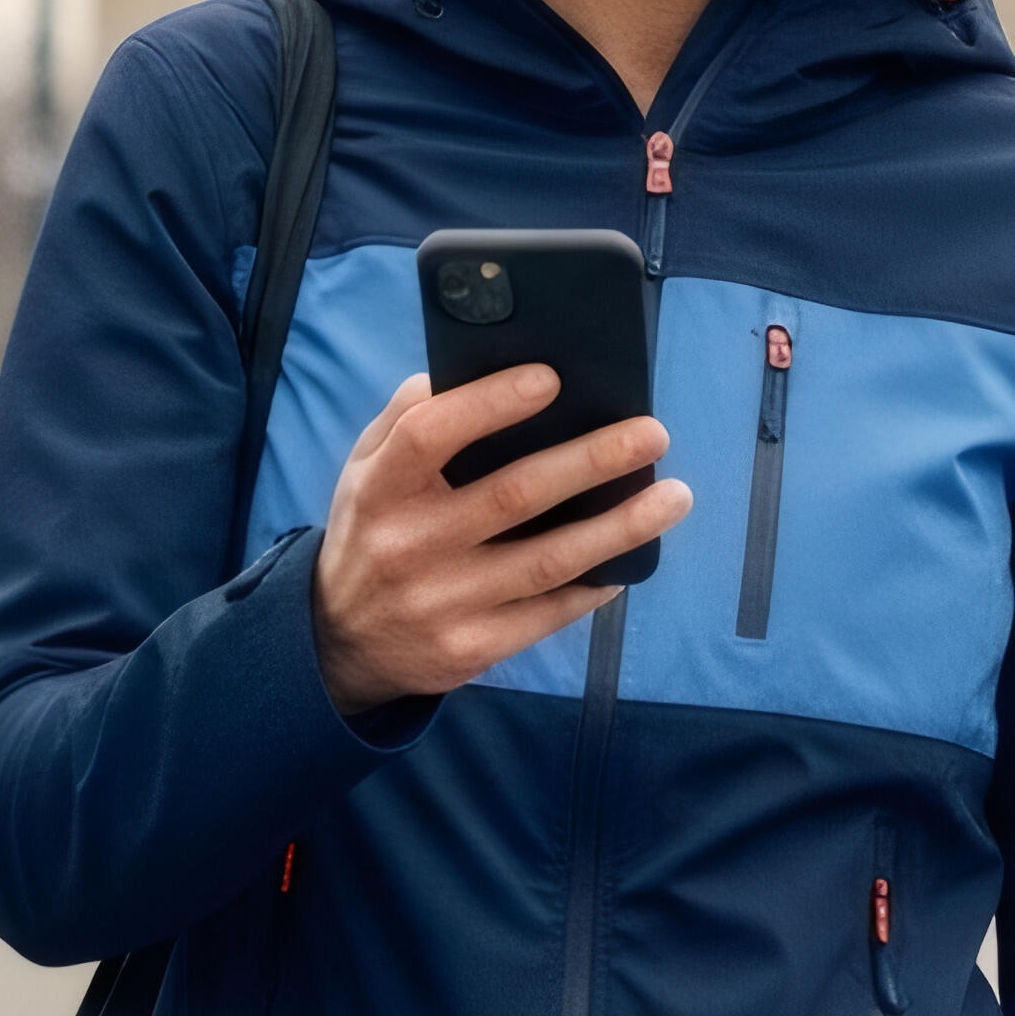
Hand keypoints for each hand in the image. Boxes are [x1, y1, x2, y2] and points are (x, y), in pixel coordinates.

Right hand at [309, 368, 686, 714]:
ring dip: (622, 526)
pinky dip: (597, 582)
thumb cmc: (374, 530)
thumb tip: (474, 367)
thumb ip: (407, 417)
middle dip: (592, 461)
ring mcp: (442, 602)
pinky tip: (632, 558)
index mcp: (379, 488)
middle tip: (653, 434)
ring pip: (549, 560)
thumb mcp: (365, 470)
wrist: (339, 640)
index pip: (431, 434)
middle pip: (513, 495)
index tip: (553, 378)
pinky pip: (550, 612)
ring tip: (675, 495)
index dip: (491, 403)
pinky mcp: (471, 648)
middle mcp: (408, 545)